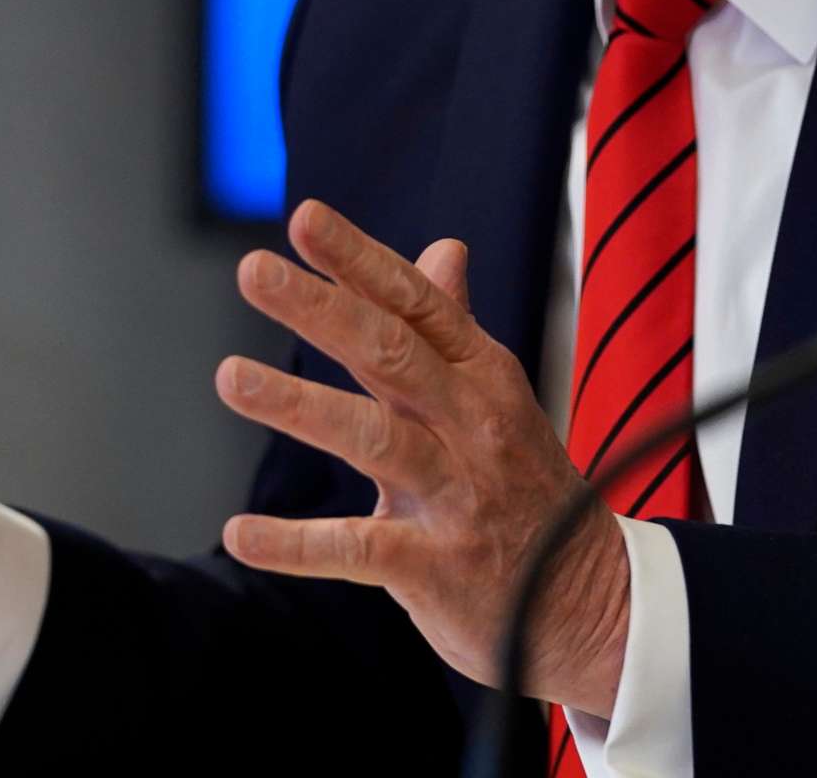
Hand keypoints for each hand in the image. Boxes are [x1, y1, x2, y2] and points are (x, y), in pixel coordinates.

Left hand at [214, 200, 632, 716]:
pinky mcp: (436, 566)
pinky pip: (359, 549)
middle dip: (321, 308)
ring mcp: (456, 495)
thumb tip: (442, 247)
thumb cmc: (522, 486)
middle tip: (253, 269)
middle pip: (390, 353)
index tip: (305, 218)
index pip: (416, 302)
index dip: (360, 259)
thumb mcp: (495, 397)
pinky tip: (240, 534)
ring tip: (230, 377)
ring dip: (300, 404)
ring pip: (375, 438)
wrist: (585, 598)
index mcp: (481, 374)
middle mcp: (472, 423)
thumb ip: (452, 325)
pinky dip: (296, 544)